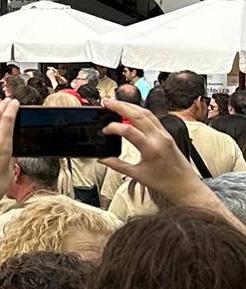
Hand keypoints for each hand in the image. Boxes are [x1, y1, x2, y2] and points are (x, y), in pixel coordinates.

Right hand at [101, 98, 224, 212]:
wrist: (185, 186)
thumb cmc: (165, 183)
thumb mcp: (137, 175)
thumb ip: (117, 165)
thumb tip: (103, 158)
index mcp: (151, 149)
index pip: (128, 130)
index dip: (113, 127)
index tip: (104, 131)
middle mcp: (160, 138)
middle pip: (138, 114)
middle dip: (120, 106)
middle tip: (106, 102)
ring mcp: (165, 135)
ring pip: (147, 113)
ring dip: (131, 106)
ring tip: (117, 103)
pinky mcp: (167, 135)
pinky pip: (153, 118)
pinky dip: (140, 112)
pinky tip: (132, 112)